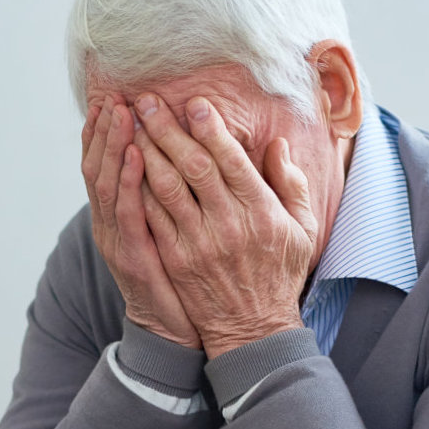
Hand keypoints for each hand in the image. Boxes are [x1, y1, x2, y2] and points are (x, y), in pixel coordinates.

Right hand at [80, 100, 199, 348]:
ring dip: (112, 145)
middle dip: (103, 130)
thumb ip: (163, 194)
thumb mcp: (166, 229)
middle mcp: (110, 224)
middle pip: (98, 167)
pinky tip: (134, 154)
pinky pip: (128, 213)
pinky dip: (128, 181)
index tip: (107, 100)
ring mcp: (118, 240)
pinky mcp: (132, 256)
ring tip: (121, 113)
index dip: (101, 133)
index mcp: (117, 215)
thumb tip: (170, 154)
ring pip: (107, 184)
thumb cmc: (178, 276)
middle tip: (110, 96)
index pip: (103, 165)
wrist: (173, 330)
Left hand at [130, 94, 319, 358]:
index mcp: (261, 212)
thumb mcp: (303, 229)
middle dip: (168, 129)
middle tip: (147, 100)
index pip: (231, 160)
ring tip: (130, 121)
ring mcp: (199, 243)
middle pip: (193, 166)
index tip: (194, 103)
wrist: (253, 329)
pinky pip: (152, 216)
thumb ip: (292, 184)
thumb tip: (277, 145)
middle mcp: (228, 224)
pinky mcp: (176, 258)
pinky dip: (137, 186)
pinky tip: (125, 162)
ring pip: (166, 187)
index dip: (210, 129)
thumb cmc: (279, 273)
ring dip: (145, 150)